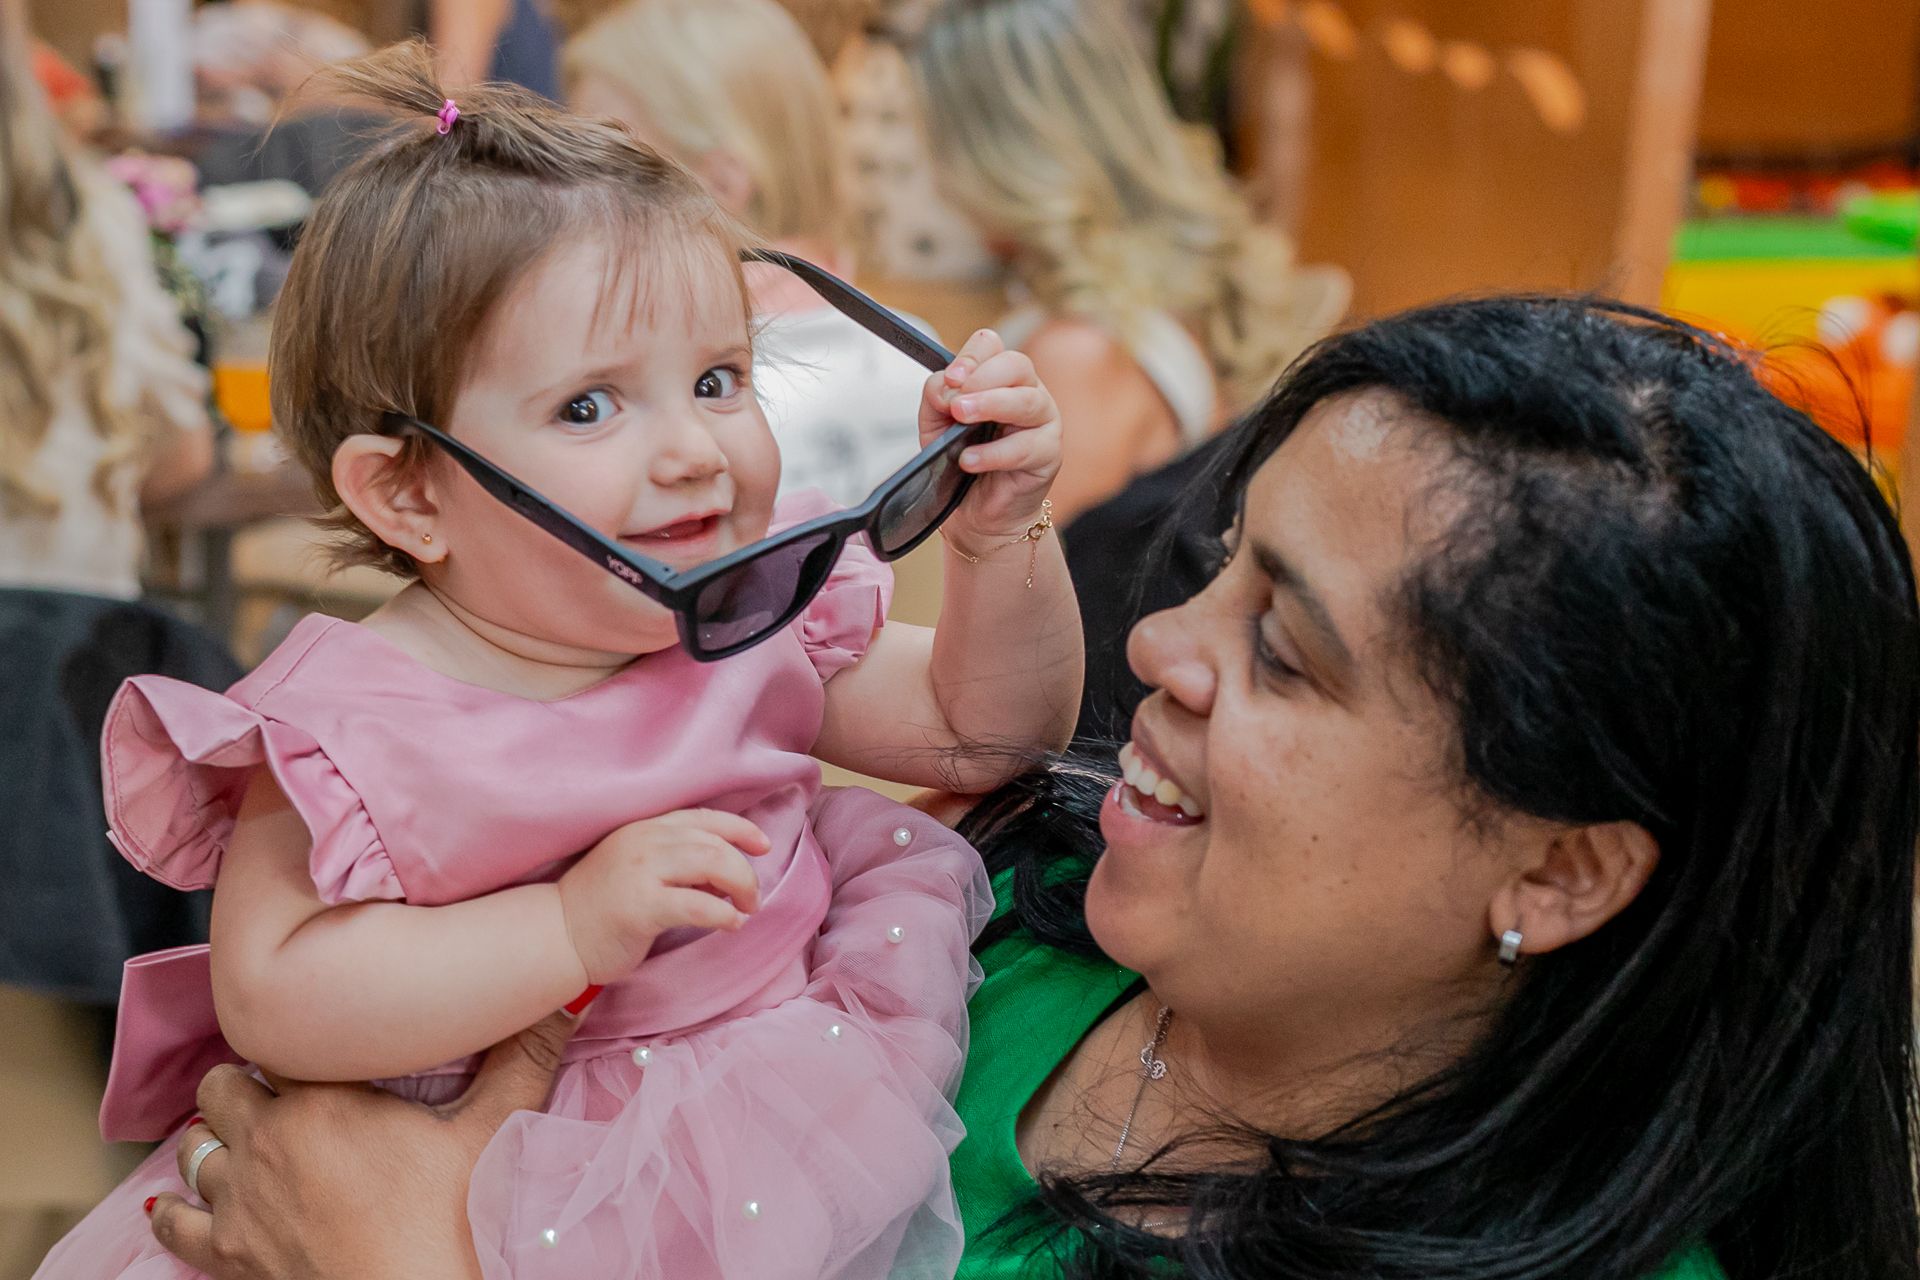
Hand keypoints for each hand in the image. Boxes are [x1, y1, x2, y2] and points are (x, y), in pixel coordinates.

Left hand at [148, 1010, 577, 1279]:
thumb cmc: (452, 1222)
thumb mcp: (492, 1131)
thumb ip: (524, 1056)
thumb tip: (571, 991)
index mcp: (320, 1098)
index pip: (283, 1039)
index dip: (303, 1037)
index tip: (327, 1038)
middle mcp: (264, 1141)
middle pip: (224, 1084)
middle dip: (249, 1080)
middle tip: (290, 1088)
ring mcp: (236, 1202)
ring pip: (196, 1144)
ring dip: (218, 1135)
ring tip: (251, 1135)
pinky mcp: (224, 1256)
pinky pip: (177, 1221)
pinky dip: (180, 1206)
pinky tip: (188, 1200)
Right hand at [557, 809, 770, 984]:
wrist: (557, 934)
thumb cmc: (601, 907)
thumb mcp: (639, 869)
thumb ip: (676, 862)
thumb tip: (724, 875)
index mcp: (645, 827)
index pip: (704, 818)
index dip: (741, 828)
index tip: (763, 845)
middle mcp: (645, 841)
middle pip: (715, 842)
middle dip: (744, 868)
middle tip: (754, 896)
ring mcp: (641, 871)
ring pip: (712, 864)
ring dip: (741, 886)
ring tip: (747, 909)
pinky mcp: (640, 906)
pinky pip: (697, 904)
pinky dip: (723, 914)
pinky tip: (732, 924)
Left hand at [919, 328, 1062, 542]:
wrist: (977, 513)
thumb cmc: (963, 464)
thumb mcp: (936, 426)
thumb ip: (936, 398)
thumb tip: (943, 386)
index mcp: (999, 379)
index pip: (992, 346)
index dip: (972, 356)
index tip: (951, 377)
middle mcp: (1026, 392)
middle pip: (1016, 364)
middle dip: (982, 378)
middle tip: (955, 402)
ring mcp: (1043, 421)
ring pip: (1027, 400)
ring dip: (991, 405)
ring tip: (961, 418)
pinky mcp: (1049, 454)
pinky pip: (1026, 446)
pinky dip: (994, 452)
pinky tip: (969, 460)